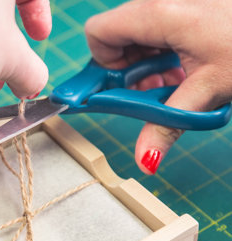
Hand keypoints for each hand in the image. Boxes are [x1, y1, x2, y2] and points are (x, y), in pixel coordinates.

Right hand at [85, 0, 231, 173]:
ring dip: (145, 66)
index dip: (100, 64)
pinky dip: (161, 56)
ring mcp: (175, 4)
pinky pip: (157, 32)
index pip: (98, 33)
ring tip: (171, 82)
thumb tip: (145, 161)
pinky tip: (182, 71)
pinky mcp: (187, 10)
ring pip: (137, 36)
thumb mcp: (207, 90)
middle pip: (117, 37)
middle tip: (149, 90)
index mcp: (160, 12)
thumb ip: (166, 126)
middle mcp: (162, 1)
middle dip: (125, 70)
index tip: (115, 89)